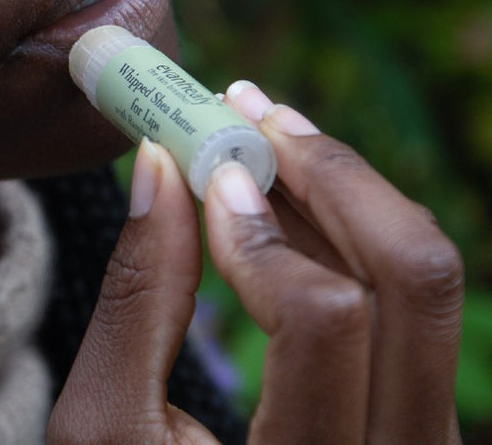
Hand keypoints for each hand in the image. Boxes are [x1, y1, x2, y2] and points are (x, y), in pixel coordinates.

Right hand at [47, 82, 463, 443]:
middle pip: (412, 276)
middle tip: (253, 112)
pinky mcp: (416, 412)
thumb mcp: (102, 426)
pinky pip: (403, 298)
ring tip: (266, 131)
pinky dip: (344, 228)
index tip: (207, 175)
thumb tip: (160, 166)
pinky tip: (287, 191)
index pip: (323, 321)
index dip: (261, 233)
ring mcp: (422, 437)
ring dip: (340, 186)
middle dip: (327, 172)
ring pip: (418, 277)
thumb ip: (133, 295)